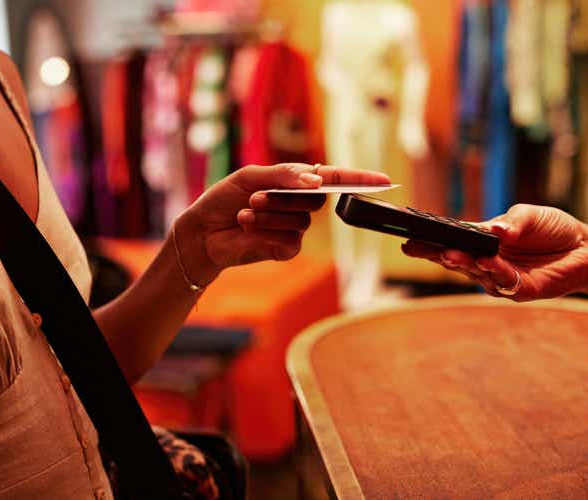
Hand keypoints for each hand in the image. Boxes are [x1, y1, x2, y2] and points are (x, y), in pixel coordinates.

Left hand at [175, 163, 389, 282]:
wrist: (203, 230)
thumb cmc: (225, 198)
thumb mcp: (252, 176)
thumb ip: (285, 175)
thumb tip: (317, 181)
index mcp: (297, 182)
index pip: (335, 179)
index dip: (360, 179)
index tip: (384, 180)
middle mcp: (301, 205)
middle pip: (316, 199)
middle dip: (285, 197)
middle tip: (256, 197)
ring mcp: (295, 228)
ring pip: (300, 220)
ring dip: (270, 215)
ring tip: (245, 213)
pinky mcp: (285, 249)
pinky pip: (290, 240)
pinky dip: (267, 233)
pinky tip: (248, 228)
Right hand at [402, 204, 587, 300]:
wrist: (584, 247)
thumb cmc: (551, 228)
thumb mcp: (528, 216)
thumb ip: (511, 222)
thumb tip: (494, 228)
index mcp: (482, 241)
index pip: (450, 241)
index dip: (429, 242)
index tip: (408, 239)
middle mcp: (486, 261)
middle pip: (455, 260)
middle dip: (435, 254)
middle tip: (417, 248)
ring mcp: (500, 278)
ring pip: (475, 272)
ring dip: (462, 263)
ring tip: (451, 253)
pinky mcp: (520, 290)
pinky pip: (503, 281)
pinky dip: (495, 270)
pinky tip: (487, 260)